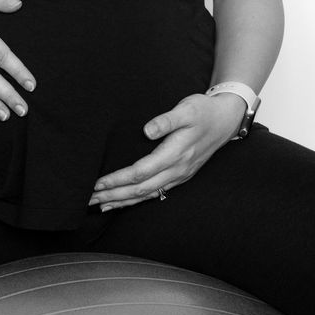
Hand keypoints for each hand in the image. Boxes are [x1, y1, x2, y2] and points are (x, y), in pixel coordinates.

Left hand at [87, 92, 245, 210]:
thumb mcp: (187, 109)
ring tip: (99, 205)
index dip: (118, 179)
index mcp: (176, 154)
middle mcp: (177, 169)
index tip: (98, 182)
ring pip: (147, 194)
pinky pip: (155, 193)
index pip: (141, 172)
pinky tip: (122, 202)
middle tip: (89, 199)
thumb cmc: (203, 111)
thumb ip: (166, 120)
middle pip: (141, 188)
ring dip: (123, 201)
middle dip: (114, 195)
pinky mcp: (179, 176)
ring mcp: (179, 175)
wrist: (225, 120)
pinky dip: (137, 200)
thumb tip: (147, 130)